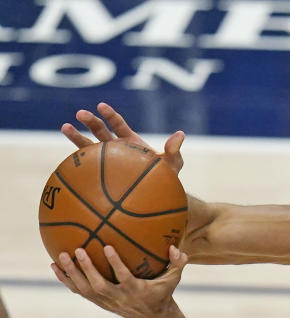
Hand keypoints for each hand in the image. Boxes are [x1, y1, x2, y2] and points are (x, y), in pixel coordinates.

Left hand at [51, 245, 188, 317]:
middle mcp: (118, 297)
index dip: (116, 264)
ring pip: (85, 289)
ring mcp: (105, 301)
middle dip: (86, 269)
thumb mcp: (172, 280)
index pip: (124, 277)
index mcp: (135, 290)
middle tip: (77, 250)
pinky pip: (78, 290)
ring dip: (71, 274)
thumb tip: (177, 248)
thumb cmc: (162, 293)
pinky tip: (55, 266)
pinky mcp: (98, 301)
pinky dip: (66, 279)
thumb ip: (177, 264)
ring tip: (60, 256)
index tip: (108, 247)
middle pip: (99, 285)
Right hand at [60, 102, 184, 173]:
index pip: (118, 124)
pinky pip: (86, 166)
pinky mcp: (100, 174)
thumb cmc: (166, 179)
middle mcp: (116, 148)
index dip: (110, 115)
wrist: (157, 196)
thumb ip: (174, 150)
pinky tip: (66, 160)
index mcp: (131, 142)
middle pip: (100, 130)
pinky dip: (76, 162)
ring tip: (65, 127)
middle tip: (80, 114)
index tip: (101, 106)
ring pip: (88, 146)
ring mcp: (106, 160)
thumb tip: (180, 134)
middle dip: (90, 121)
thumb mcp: (172, 164)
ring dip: (76, 136)